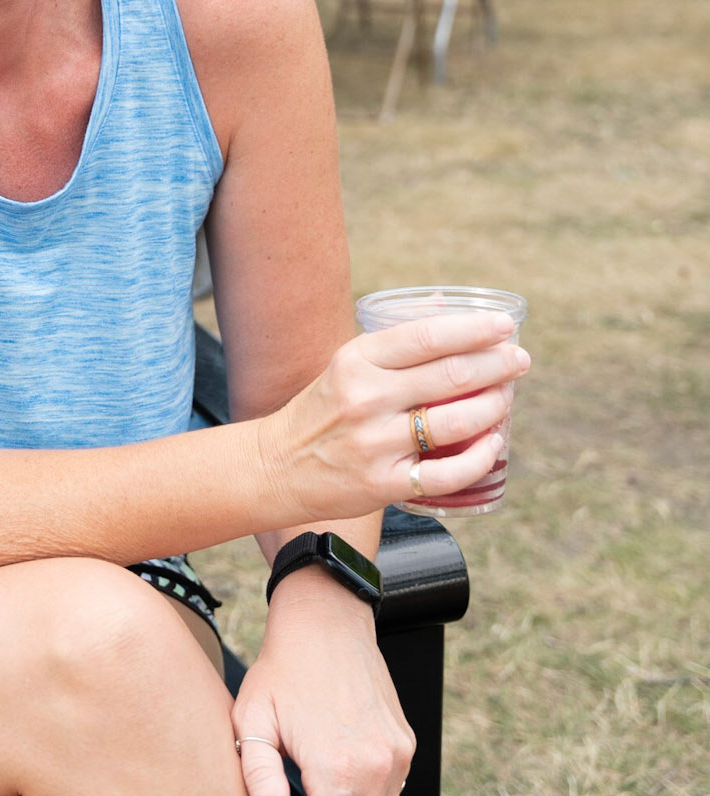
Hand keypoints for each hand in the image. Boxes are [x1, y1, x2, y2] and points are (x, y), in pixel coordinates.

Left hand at [234, 577, 412, 795]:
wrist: (326, 619)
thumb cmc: (279, 670)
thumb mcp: (252, 721)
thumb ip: (258, 778)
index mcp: (337, 768)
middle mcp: (377, 767)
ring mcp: (397, 755)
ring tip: (307, 787)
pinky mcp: (406, 743)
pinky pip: (389, 793)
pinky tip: (331, 766)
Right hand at [257, 309, 528, 523]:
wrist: (275, 466)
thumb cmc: (321, 411)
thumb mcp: (346, 366)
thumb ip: (394, 348)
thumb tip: (450, 312)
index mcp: (357, 360)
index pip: (428, 336)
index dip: (474, 329)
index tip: (504, 326)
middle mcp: (366, 398)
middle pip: (450, 375)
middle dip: (497, 364)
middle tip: (520, 359)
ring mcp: (375, 443)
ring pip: (455, 422)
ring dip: (493, 406)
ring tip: (506, 397)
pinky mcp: (382, 483)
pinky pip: (446, 473)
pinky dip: (478, 457)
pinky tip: (492, 444)